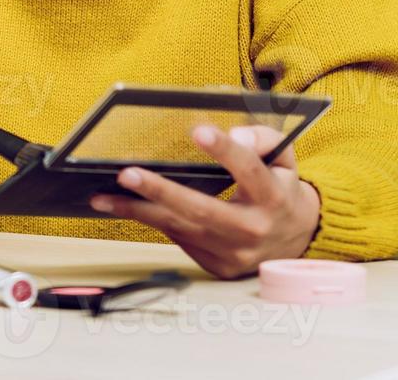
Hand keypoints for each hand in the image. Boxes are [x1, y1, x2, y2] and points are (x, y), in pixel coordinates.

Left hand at [89, 124, 321, 278]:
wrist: (295, 240)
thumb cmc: (281, 190)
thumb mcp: (284, 160)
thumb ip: (264, 140)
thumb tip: (235, 134)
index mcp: (274, 197)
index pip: (250, 170)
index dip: (226, 151)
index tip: (199, 131)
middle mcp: (253, 229)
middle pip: (202, 210)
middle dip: (161, 191)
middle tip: (127, 174)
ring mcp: (233, 252)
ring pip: (180, 229)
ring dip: (137, 211)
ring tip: (102, 198)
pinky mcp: (216, 265)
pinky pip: (178, 239)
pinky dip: (151, 221)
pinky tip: (125, 207)